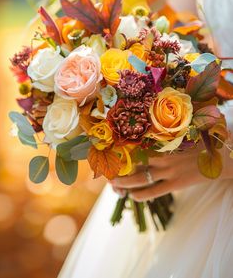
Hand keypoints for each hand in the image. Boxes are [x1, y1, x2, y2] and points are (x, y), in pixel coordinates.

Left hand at [110, 144, 232, 201]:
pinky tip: (132, 197)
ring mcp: (169, 170)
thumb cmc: (200, 142)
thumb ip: (164, 135)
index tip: (109, 152)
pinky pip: (154, 191)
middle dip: (120, 168)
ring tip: (114, 186)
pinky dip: (141, 194)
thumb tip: (148, 132)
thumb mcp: (182, 134)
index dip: (121, 150)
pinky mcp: (176, 183)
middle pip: (134, 163)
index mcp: (163, 141)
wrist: (221, 156)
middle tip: (108, 173)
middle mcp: (162, 155)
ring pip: (140, 178)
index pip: (136, 146)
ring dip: (125, 183)